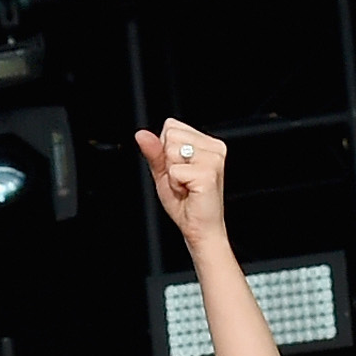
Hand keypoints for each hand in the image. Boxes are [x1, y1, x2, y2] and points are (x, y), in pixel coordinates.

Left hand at [134, 118, 226, 251]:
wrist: (199, 228)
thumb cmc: (185, 203)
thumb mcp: (164, 172)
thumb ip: (154, 152)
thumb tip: (141, 134)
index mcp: (207, 142)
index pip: (171, 126)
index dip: (166, 150)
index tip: (178, 170)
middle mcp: (214, 147)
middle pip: (171, 135)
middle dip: (168, 161)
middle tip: (182, 180)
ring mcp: (213, 159)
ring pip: (172, 150)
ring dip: (172, 173)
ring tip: (185, 185)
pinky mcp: (208, 173)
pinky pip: (175, 170)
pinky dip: (175, 184)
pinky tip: (188, 192)